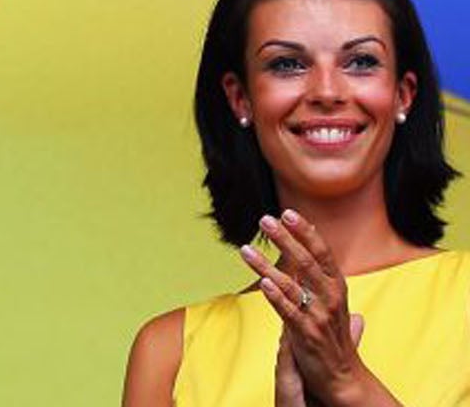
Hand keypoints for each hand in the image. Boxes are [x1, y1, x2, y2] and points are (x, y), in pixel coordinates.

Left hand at [240, 213, 385, 406]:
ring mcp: (319, 316)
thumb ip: (316, 272)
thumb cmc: (333, 334)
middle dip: (285, 239)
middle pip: (307, 262)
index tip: (288, 212)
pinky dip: (276, 297)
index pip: (323, 253)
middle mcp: (331, 298)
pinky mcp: (307, 334)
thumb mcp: (330, 299)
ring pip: (291, 285)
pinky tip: (262, 283)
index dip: (305, 232)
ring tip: (245, 250)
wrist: (343, 376)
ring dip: (266, 266)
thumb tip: (304, 242)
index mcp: (337, 286)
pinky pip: (289, 312)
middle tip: (265, 220)